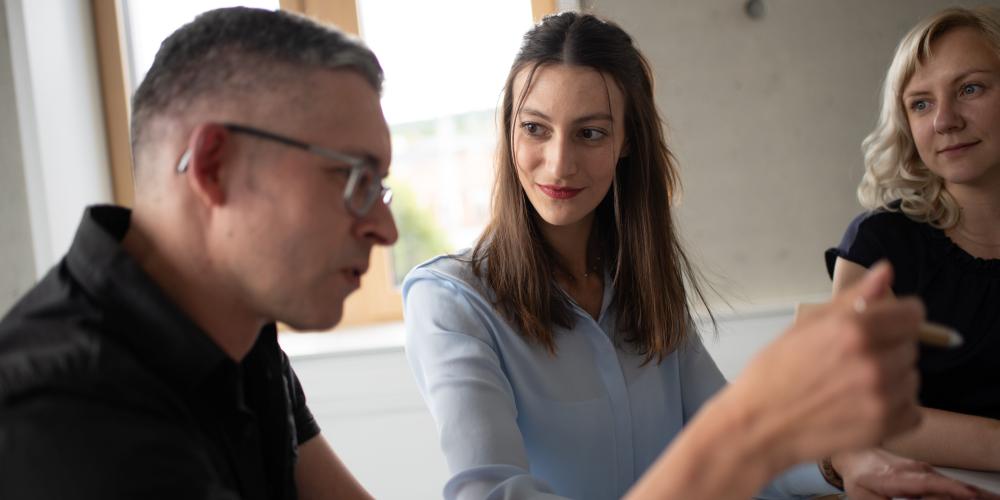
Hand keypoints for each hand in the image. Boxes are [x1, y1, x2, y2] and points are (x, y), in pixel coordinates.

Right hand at [732, 261, 922, 464]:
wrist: (759, 425)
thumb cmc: (775, 372)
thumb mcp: (807, 325)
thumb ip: (852, 299)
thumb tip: (886, 271)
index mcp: (855, 329)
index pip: (913, 314)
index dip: (899, 316)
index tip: (885, 324)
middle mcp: (875, 362)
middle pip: (911, 346)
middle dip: (889, 349)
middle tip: (853, 360)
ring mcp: (882, 398)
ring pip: (911, 378)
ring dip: (892, 379)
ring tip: (855, 386)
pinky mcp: (884, 428)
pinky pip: (912, 411)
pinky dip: (894, 410)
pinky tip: (864, 407)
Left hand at [831, 448, 992, 499]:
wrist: (857, 456)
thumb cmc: (860, 478)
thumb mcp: (864, 498)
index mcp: (895, 477)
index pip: (926, 483)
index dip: (950, 489)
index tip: (971, 495)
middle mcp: (914, 470)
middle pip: (947, 486)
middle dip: (970, 495)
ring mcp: (924, 470)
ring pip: (953, 485)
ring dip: (976, 494)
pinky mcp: (929, 474)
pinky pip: (952, 485)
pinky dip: (970, 491)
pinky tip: (985, 497)